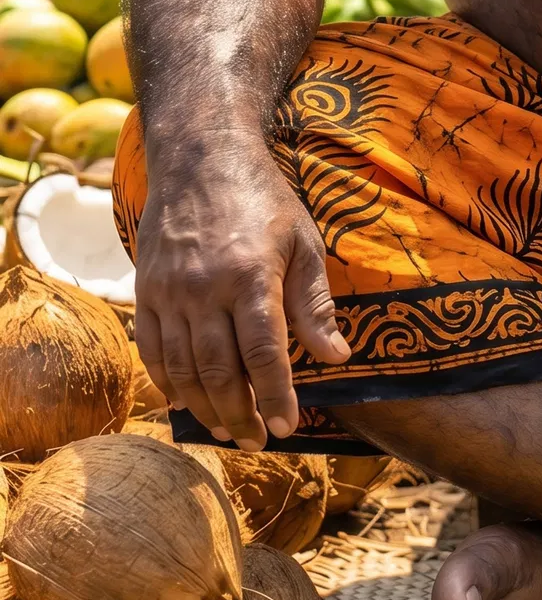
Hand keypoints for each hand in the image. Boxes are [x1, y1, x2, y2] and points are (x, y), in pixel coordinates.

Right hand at [134, 145, 349, 450]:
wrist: (202, 158)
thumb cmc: (263, 199)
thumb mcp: (304, 243)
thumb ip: (315, 304)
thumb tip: (338, 356)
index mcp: (250, 276)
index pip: (263, 353)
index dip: (276, 396)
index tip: (289, 426)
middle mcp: (204, 288)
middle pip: (219, 371)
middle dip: (241, 414)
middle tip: (259, 442)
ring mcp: (169, 291)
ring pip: (182, 367)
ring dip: (205, 407)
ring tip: (228, 429)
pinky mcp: (145, 290)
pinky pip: (151, 349)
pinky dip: (167, 382)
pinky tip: (186, 401)